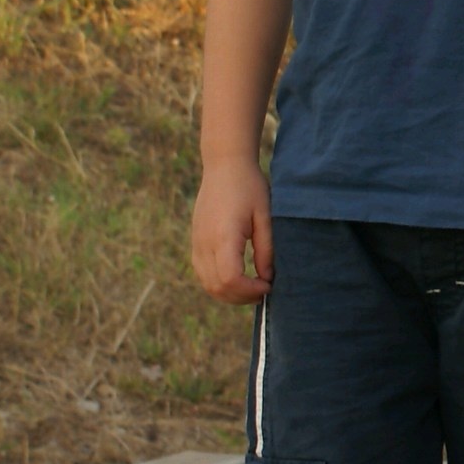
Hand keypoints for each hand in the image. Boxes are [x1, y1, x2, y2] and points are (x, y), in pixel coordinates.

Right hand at [190, 158, 272, 303]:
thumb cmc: (249, 186)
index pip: (230, 279)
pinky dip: (219, 283)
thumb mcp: (265, 216)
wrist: (224, 166)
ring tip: (252, 286)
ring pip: (207, 284)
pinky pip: (202, 273)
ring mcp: (197, 243)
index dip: (249, 290)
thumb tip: (267, 278)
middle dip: (242, 297)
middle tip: (264, 290)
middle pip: (217, 287)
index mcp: (224, 236)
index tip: (268, 284)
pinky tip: (238, 277)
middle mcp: (205, 243)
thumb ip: (266, 249)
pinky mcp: (195, 242)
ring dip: (230, 293)